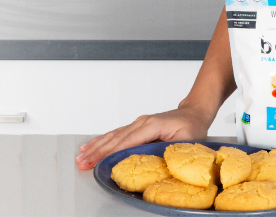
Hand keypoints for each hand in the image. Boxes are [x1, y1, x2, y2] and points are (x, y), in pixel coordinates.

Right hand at [75, 105, 215, 169]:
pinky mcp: (137, 125)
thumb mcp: (185, 141)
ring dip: (96, 147)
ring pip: (113, 136)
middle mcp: (142, 122)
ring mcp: (138, 122)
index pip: (127, 141)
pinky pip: (116, 134)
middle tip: (82, 162)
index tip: (97, 161)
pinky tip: (92, 145)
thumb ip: (167, 150)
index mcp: (152, 125)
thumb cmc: (193, 127)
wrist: (194, 112)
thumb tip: (151, 163)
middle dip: (97, 151)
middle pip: (115, 139)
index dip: (110, 152)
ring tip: (81, 156)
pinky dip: (102, 140)